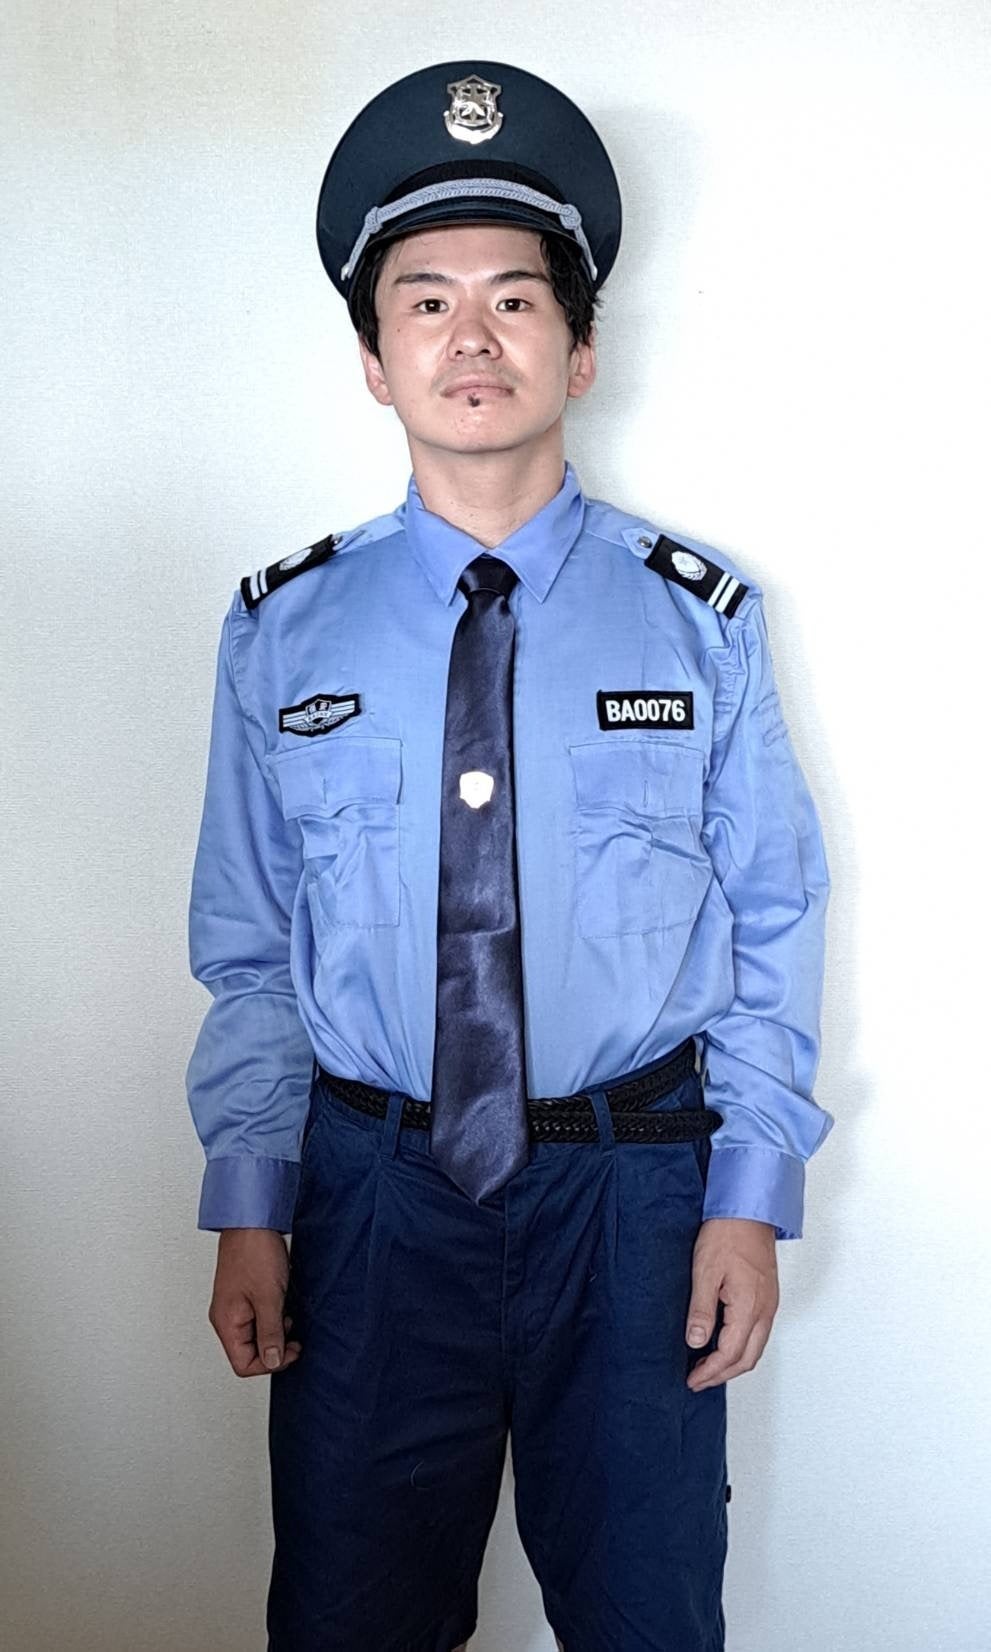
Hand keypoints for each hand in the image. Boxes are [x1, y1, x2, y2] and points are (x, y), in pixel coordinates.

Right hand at [208, 1229, 302, 1377]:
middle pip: (249, 1352)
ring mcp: (234, 1305)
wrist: (252, 1220)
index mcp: (226, 1323)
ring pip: (256, 1334)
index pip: (243, 1364)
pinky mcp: (244, 1294)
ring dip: (275, 1330)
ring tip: (287, 1312)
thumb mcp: (268, 1298)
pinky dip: (273, 1315)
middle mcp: (226, 1317)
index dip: (270, 1364)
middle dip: (274, 1346)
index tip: (291, 1350)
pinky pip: (258, 1317)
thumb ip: (271, 1334)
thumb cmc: (254, 1251)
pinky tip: (283, 1302)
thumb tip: (273, 1362)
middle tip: (293, 1332)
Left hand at [684, 1218, 778, 1390]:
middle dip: (723, 1375)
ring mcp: (770, 1304)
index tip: (692, 1379)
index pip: (731, 1354)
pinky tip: (724, 1343)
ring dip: (733, 1363)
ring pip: (755, 1348)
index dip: (710, 1372)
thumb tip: (696, 1342)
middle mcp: (765, 1310)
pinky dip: (741, 1347)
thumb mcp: (704, 1271)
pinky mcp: (768, 1296)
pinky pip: (758, 1333)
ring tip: (707, 1367)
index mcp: (750, 1307)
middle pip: (748, 1359)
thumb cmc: (727, 1234)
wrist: (748, 1210)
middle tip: (698, 1381)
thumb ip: (701, 1310)